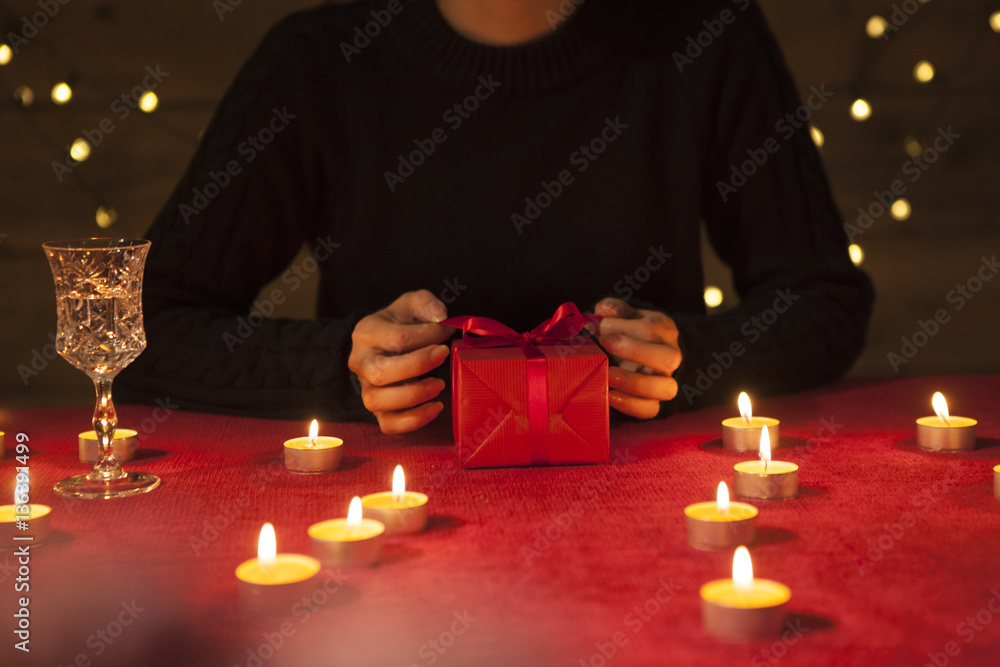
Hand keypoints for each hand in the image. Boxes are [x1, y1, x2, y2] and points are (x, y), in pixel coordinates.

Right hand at [348, 290, 453, 433]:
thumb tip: (440, 317)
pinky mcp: (377, 410)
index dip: (428, 336)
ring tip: (439, 384)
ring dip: (414, 395)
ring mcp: (366, 388)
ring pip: (377, 401)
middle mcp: (360, 362)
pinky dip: (413, 421)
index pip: (397, 339)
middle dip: (417, 366)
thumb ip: (425, 303)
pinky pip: (388, 424)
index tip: (447, 331)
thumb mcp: (410, 304)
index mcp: (366, 333)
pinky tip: (436, 407)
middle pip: (380, 372)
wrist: (384, 343)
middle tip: (443, 354)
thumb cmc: (400, 323)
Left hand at [593, 298, 681, 418]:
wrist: (644, 351)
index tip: (598, 329)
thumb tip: (603, 310)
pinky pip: (651, 409)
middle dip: (635, 352)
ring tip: (607, 375)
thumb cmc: (630, 330)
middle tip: (604, 345)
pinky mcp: (655, 401)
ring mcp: (665, 381)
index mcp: (663, 330)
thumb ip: (615, 310)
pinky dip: (631, 405)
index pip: (650, 329)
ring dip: (634, 383)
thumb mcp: (625, 315)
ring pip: (666, 388)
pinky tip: (610, 396)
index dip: (622, 328)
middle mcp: (671, 356)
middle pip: (668, 358)